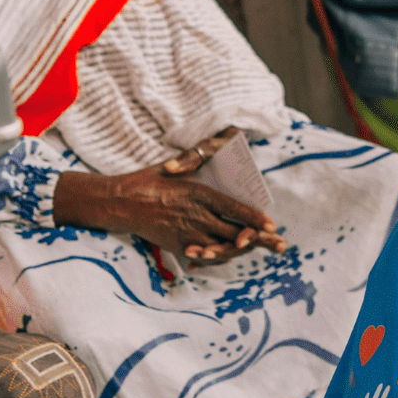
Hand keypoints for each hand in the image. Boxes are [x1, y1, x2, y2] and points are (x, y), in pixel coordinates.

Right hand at [54, 147, 285, 266]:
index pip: (233, 208)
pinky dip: (222, 255)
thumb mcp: (173, 168)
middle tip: (279, 243)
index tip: (272, 225)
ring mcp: (186, 233)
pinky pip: (206, 254)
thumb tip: (219, 142)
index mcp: (197, 193)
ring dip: (245, 249)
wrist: (118, 203)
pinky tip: (235, 253)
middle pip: (234, 232)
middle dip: (259, 239)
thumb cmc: (147, 181)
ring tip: (266, 249)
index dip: (254, 219)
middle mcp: (195, 215)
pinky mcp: (178, 245)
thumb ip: (195, 162)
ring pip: (223, 247)